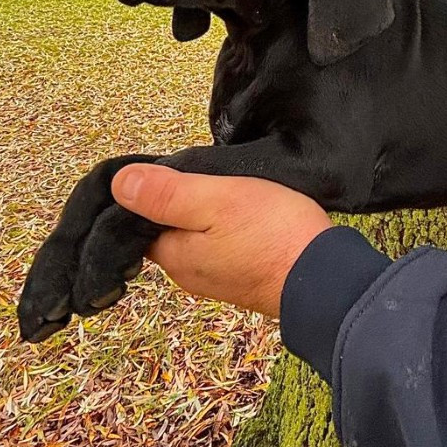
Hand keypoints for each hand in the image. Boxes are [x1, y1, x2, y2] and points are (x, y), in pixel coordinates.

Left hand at [111, 166, 331, 316]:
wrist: (328, 277)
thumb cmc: (272, 234)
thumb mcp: (216, 200)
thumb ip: (166, 193)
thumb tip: (118, 184)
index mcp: (173, 256)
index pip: (138, 221)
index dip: (148, 191)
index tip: (172, 168)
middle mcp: (188, 273)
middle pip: (166, 228)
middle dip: (175, 201)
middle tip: (204, 172)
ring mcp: (217, 278)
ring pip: (195, 236)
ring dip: (202, 213)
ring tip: (225, 188)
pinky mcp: (243, 276)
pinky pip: (220, 245)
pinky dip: (223, 227)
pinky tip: (242, 212)